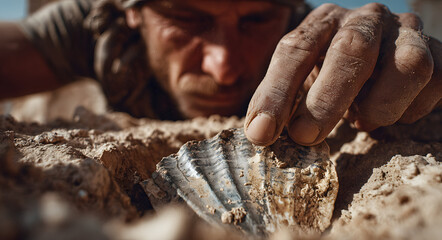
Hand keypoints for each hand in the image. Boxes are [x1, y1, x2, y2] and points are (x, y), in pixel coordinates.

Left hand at [244, 3, 441, 145]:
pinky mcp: (438, 53)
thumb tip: (259, 132)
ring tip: (362, 120)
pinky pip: (432, 84)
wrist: (382, 59)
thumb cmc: (333, 74)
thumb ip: (280, 99)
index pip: (294, 51)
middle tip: (305, 137)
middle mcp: (365, 20)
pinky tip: (390, 113)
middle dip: (326, 100)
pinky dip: (408, 110)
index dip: (275, 93)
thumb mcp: (301, 80)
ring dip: (380, 106)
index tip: (261, 133)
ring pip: (407, 66)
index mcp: (323, 23)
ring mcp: (406, 32)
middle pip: (351, 50)